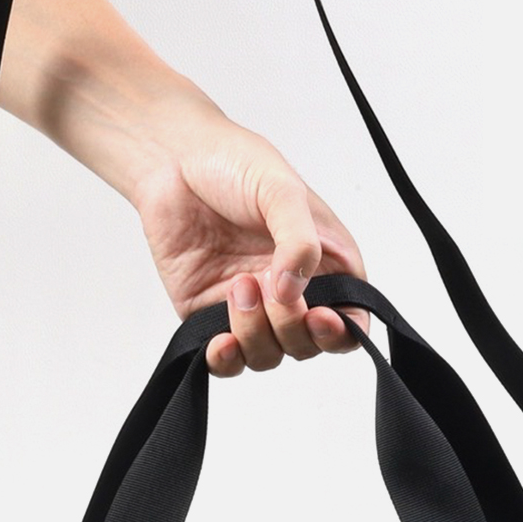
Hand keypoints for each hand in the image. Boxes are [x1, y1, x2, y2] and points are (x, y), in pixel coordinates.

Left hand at [129, 104, 367, 376]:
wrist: (172, 160)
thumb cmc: (235, 164)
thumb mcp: (282, 190)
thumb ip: (299, 242)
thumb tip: (293, 291)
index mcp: (328, 265)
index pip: (350, 320)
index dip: (339, 332)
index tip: (320, 317)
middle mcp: (294, 293)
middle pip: (308, 345)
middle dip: (291, 326)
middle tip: (270, 288)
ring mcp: (254, 310)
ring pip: (269, 355)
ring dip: (256, 332)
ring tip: (237, 285)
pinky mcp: (212, 318)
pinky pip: (227, 361)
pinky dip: (227, 360)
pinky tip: (221, 342)